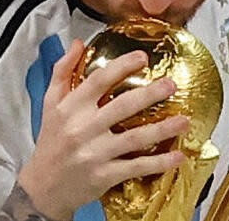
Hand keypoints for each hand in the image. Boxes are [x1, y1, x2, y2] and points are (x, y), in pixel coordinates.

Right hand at [18, 39, 188, 219]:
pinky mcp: (105, 175)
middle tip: (171, 85)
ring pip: (134, 138)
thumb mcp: (50, 102)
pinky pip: (136, 167)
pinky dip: (159, 162)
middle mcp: (84, 128)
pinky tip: (178, 156)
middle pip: (122, 107)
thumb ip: (63, 70)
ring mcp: (96, 153)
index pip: (98, 80)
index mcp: (71, 107)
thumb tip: (78, 43)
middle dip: (149, 95)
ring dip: (162, 129)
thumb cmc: (51, 140)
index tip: (143, 57)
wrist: (43, 186)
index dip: (122, 66)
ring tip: (184, 121)